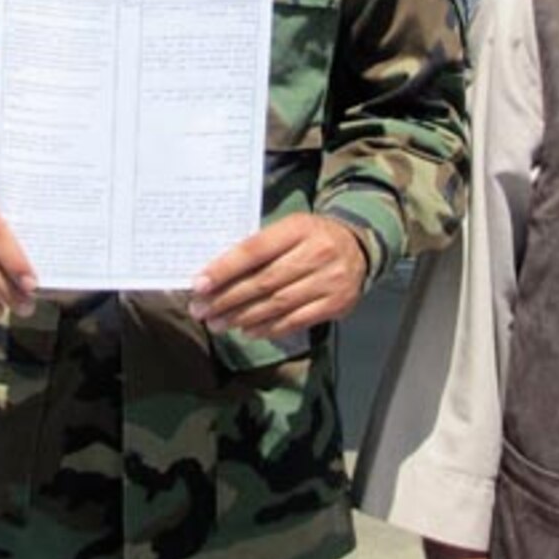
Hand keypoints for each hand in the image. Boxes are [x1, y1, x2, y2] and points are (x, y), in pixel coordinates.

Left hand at [187, 213, 367, 338]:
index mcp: (299, 228)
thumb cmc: (310, 237)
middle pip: (264, 281)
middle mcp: (317, 253)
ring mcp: (330, 280)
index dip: (225, 268)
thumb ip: (258, 247)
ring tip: (218, 323)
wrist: (358, 246)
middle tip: (201, 310)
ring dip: (243, 317)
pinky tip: (248, 330)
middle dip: (228, 299)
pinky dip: (269, 328)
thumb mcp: (288, 228)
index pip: (255, 250)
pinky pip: (297, 321)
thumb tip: (215, 275)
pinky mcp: (337, 304)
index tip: (199, 284)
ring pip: (278, 304)